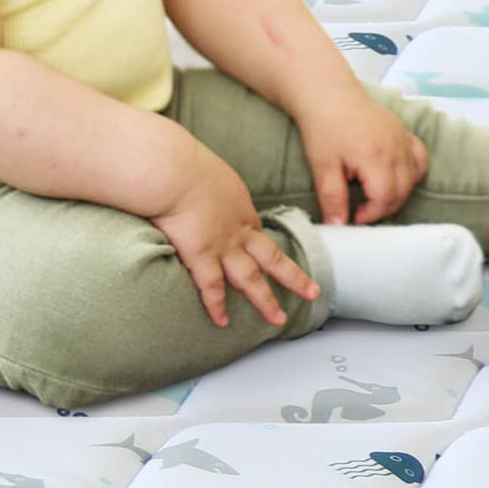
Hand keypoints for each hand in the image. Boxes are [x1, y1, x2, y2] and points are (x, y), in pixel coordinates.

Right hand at [150, 143, 320, 328]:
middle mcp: (239, 230)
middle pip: (273, 259)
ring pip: (251, 279)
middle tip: (313, 292)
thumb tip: (195, 183)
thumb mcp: (207, 172)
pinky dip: (217, 306)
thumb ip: (207, 186)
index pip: (258, 236)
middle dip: (294, 278)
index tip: (273, 265)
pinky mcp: (202, 255)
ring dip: (266, 301)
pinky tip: (222, 322)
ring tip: (279, 320)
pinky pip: (212, 288)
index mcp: (242, 208)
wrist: (174, 170)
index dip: (266, 252)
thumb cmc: (184, 164)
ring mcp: (223, 245)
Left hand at [297, 93, 428, 226]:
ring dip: (397, 193)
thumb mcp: (322, 166)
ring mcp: (402, 138)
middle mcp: (395, 148)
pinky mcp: (403, 131)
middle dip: (383, 208)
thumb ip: (332, 198)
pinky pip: (419, 157)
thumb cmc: (324, 127)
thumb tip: (338, 225)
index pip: (385, 198)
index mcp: (375, 157)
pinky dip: (413, 172)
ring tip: (374, 195)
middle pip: (402, 191)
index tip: (354, 217)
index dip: (371, 215)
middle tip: (363, 210)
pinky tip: (396, 177)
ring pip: (413, 177)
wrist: (328, 94)